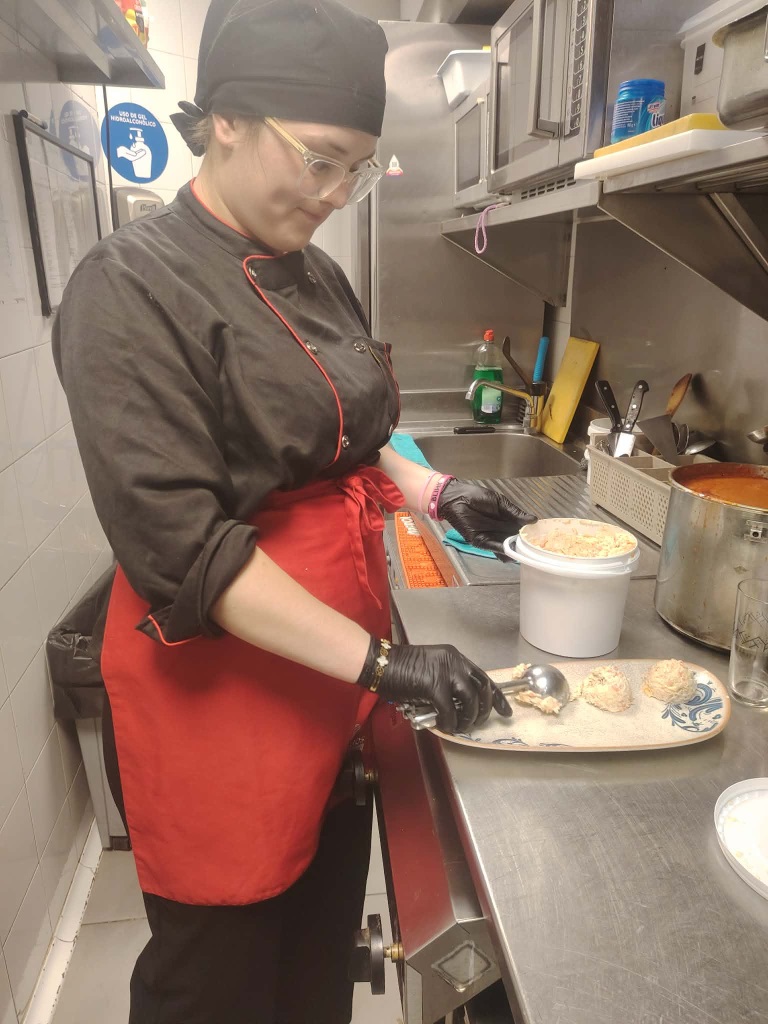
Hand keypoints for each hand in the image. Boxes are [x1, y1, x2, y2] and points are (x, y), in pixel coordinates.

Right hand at [358, 638, 511, 733]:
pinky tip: (447, 728)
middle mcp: (455, 662)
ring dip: (469, 718)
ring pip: (470, 700)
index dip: (496, 696)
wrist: (379, 664)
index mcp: (454, 657)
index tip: (505, 710)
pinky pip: (450, 712)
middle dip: (485, 709)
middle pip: (482, 688)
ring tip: (462, 727)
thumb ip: (446, 683)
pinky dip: (451, 724)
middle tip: (479, 722)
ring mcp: (445, 673)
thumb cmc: (399, 668)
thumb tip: (455, 707)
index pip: (483, 677)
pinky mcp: (434, 687)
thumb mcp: (430, 669)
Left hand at [437, 479, 535, 555]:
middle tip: (534, 547)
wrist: (457, 497)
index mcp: (506, 520)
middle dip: (523, 545)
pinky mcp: (480, 541)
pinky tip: (511, 549)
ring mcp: (490, 537)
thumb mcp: (500, 502)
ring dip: (514, 550)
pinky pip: (493, 547)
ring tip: (524, 550)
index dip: (529, 535)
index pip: (521, 530)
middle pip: (515, 541)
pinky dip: (502, 550)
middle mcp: (500, 531)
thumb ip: (515, 512)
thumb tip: (533, 520)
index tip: (540, 537)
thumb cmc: (477, 496)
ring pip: (506, 548)